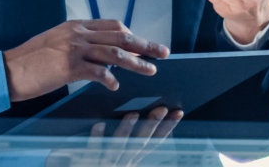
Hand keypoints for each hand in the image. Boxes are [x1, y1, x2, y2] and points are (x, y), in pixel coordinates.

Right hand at [3, 20, 169, 101]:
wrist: (7, 70)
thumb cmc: (30, 61)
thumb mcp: (56, 43)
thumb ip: (78, 44)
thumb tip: (101, 54)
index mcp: (75, 26)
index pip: (112, 25)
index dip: (132, 34)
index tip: (145, 44)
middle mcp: (77, 34)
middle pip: (120, 35)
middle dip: (144, 44)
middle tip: (162, 52)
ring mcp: (73, 49)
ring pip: (115, 52)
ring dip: (136, 62)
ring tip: (151, 70)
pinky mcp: (68, 67)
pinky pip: (98, 72)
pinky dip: (110, 79)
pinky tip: (115, 86)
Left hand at [49, 107, 184, 166]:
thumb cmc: (100, 164)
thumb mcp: (118, 158)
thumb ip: (128, 142)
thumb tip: (138, 112)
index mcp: (131, 160)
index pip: (153, 142)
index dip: (167, 128)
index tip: (179, 113)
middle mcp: (123, 163)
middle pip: (140, 143)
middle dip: (152, 125)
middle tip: (162, 109)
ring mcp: (107, 163)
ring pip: (119, 146)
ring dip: (127, 129)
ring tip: (133, 114)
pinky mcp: (89, 163)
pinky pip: (93, 150)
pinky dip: (97, 137)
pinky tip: (99, 124)